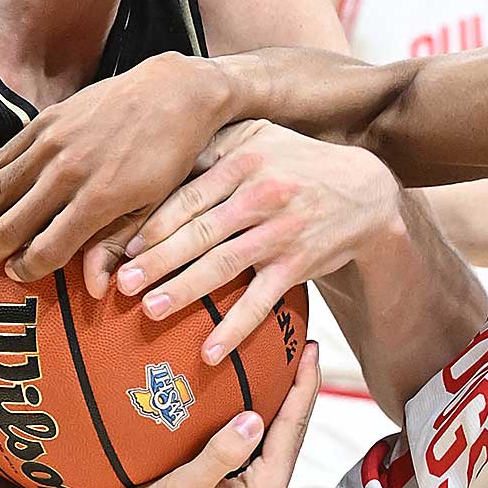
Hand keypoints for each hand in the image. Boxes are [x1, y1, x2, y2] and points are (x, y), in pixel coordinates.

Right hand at [0, 52, 231, 281]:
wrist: (173, 94)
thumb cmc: (169, 158)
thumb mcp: (154, 207)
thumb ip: (117, 245)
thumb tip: (94, 290)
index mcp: (97, 201)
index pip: (48, 247)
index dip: (28, 268)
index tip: (16, 276)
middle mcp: (67, 173)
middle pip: (14, 221)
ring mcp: (53, 143)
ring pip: (0, 186)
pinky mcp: (46, 120)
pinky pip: (6, 153)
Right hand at [80, 345, 321, 487]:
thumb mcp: (185, 486)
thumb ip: (222, 453)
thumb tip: (255, 418)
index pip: (291, 430)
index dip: (303, 387)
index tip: (310, 349)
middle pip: (293, 434)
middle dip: (302, 391)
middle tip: (307, 348)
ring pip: (280, 442)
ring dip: (287, 405)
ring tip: (292, 367)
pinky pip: (263, 451)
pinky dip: (266, 421)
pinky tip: (260, 401)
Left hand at [114, 122, 406, 364]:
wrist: (364, 193)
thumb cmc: (297, 162)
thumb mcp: (259, 135)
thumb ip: (213, 145)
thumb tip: (157, 158)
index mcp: (242, 159)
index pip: (187, 194)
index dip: (153, 223)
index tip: (125, 248)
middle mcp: (259, 195)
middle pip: (198, 231)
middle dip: (157, 260)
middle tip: (122, 284)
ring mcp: (278, 232)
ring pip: (222, 265)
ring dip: (184, 290)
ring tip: (151, 311)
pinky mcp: (296, 265)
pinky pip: (260, 301)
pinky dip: (235, 329)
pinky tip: (210, 352)